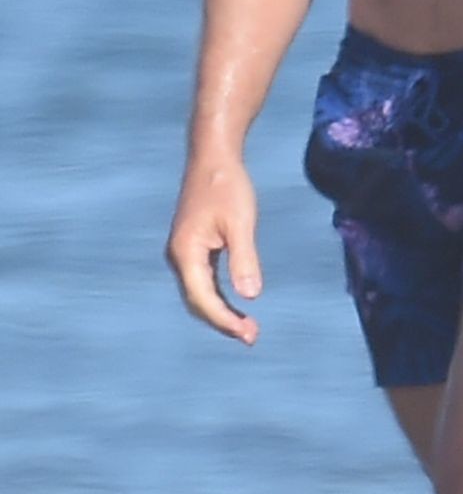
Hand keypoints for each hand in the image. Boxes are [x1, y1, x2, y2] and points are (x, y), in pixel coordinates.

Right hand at [165, 156, 262, 341]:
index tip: (247, 333)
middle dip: (222, 321)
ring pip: (199, 293)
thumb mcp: (241, 222)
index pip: (203, 298)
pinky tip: (236, 304)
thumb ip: (244, 258)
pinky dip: (218, 296)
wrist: (213, 156)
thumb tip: (250, 296)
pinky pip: (202, 281)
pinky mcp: (192, 246)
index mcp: (185, 252)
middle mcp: (179, 256)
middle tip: (252, 337)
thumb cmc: (227, 185)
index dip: (224, 320)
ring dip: (221, 311)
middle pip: (197, 301)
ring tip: (247, 328)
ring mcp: (184, 252)